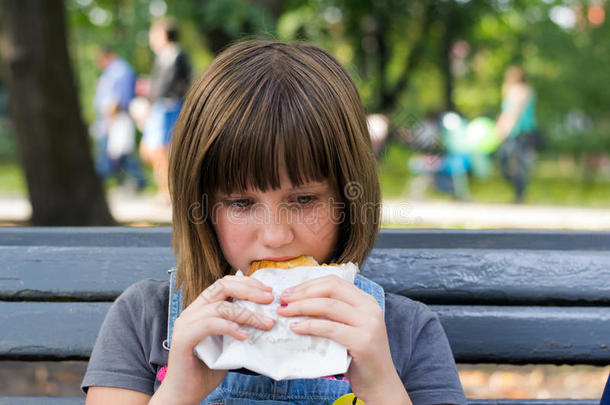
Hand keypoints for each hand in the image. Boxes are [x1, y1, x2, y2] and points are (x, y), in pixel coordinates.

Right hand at [154, 275, 274, 404]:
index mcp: (202, 308)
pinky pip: (210, 324)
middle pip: (222, 286)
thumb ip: (240, 327)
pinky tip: (244, 336)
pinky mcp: (183, 338)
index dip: (248, 283)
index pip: (225, 283)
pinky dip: (230, 327)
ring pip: (220, 307)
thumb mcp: (229, 342)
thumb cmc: (207, 369)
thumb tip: (267, 317)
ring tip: (265, 324)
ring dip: (247, 314)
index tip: (268, 291)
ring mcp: (186, 323)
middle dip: (249, 290)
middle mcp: (192, 311)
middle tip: (269, 299)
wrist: (185, 393)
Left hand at [277, 275, 409, 403]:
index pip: (334, 282)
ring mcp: (368, 324)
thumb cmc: (358, 356)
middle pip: (331, 288)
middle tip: (283, 299)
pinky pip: (329, 328)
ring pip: (328, 306)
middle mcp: (370, 308)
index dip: (309, 284)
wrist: (379, 383)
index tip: (290, 291)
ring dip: (302, 306)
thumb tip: (298, 302)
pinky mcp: (362, 341)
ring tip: (285, 312)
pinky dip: (309, 326)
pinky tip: (295, 328)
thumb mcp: (348, 328)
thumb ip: (332, 314)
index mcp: (366, 301)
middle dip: (303, 292)